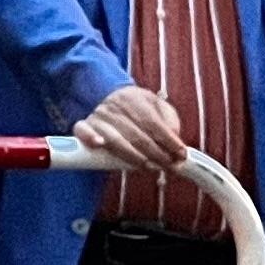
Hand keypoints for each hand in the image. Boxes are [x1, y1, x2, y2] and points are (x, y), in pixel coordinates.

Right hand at [74, 83, 188, 172]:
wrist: (109, 96)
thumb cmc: (139, 108)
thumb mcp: (158, 107)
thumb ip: (170, 121)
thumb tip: (176, 140)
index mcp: (134, 98)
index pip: (153, 122)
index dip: (169, 140)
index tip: (181, 154)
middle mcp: (115, 105)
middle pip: (137, 134)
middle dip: (157, 154)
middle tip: (170, 166)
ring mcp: (99, 116)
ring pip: (115, 139)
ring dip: (134, 157)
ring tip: (151, 168)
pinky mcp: (85, 125)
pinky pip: (83, 130)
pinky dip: (89, 136)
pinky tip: (99, 144)